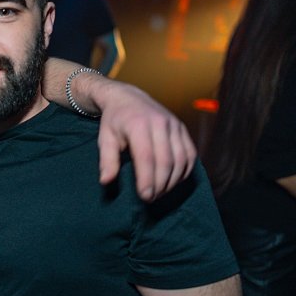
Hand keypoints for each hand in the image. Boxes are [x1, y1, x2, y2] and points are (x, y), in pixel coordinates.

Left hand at [94, 82, 195, 200]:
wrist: (127, 97)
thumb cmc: (114, 121)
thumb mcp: (104, 139)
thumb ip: (106, 160)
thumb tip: (106, 181)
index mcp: (138, 124)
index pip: (146, 157)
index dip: (147, 179)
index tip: (145, 197)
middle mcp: (160, 123)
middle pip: (166, 161)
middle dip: (160, 184)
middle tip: (151, 198)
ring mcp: (174, 124)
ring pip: (182, 159)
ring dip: (173, 180)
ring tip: (160, 192)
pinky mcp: (182, 128)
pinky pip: (190, 153)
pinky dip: (185, 170)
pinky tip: (174, 181)